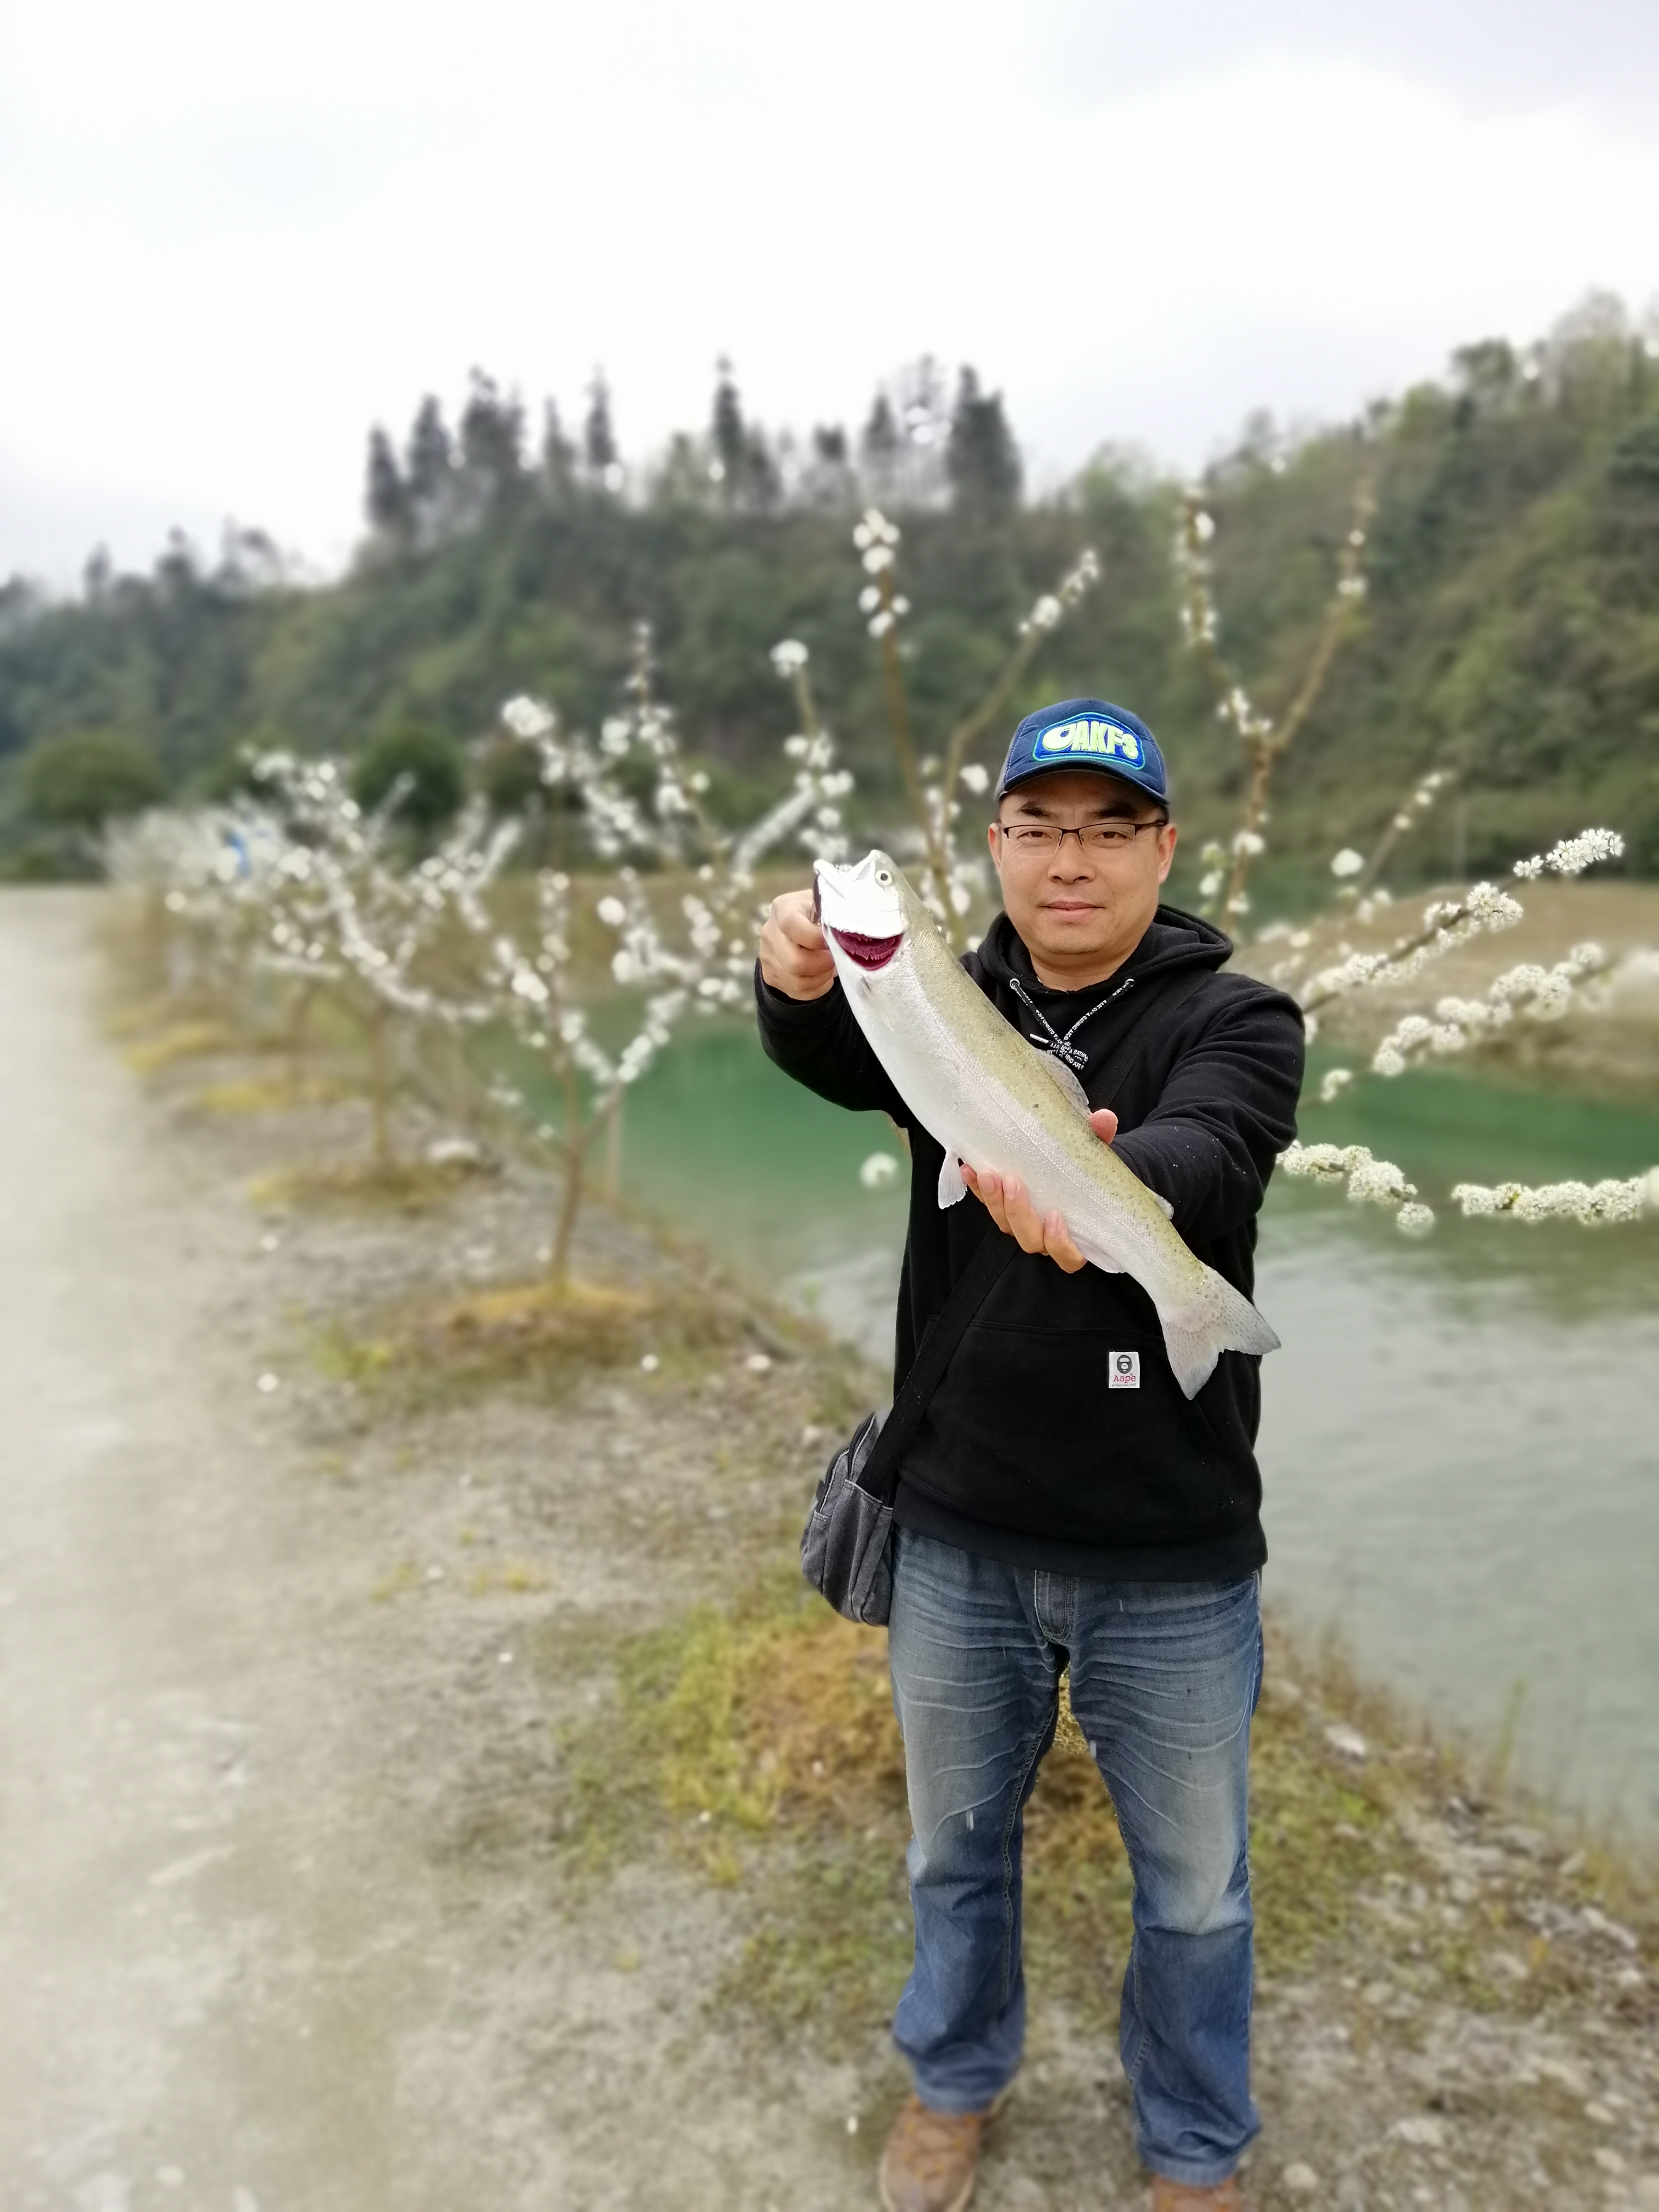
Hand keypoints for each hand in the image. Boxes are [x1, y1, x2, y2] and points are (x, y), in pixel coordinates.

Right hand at [759, 887, 836, 1000]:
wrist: (797, 928)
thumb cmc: (818, 913)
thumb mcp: (826, 905)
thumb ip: (834, 917)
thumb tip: (846, 939)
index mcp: (784, 908)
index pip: (791, 925)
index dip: (815, 938)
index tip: (832, 941)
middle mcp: (770, 933)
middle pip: (794, 961)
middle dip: (822, 964)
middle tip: (835, 958)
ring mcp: (767, 956)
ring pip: (797, 981)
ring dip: (821, 977)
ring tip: (830, 966)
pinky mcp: (770, 976)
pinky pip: (797, 991)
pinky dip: (817, 987)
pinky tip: (822, 974)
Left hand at [961, 1108, 1117, 1272]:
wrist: (1070, 1162)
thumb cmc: (1087, 1169)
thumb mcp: (1097, 1152)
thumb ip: (1100, 1137)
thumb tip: (1104, 1119)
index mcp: (1076, 1235)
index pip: (1069, 1257)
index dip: (1061, 1243)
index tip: (1055, 1215)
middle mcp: (1046, 1236)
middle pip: (1030, 1240)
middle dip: (1019, 1213)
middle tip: (1012, 1182)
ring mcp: (1022, 1224)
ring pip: (1005, 1225)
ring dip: (994, 1201)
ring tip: (987, 1173)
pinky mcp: (1003, 1208)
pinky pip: (988, 1205)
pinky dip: (977, 1189)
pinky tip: (968, 1168)